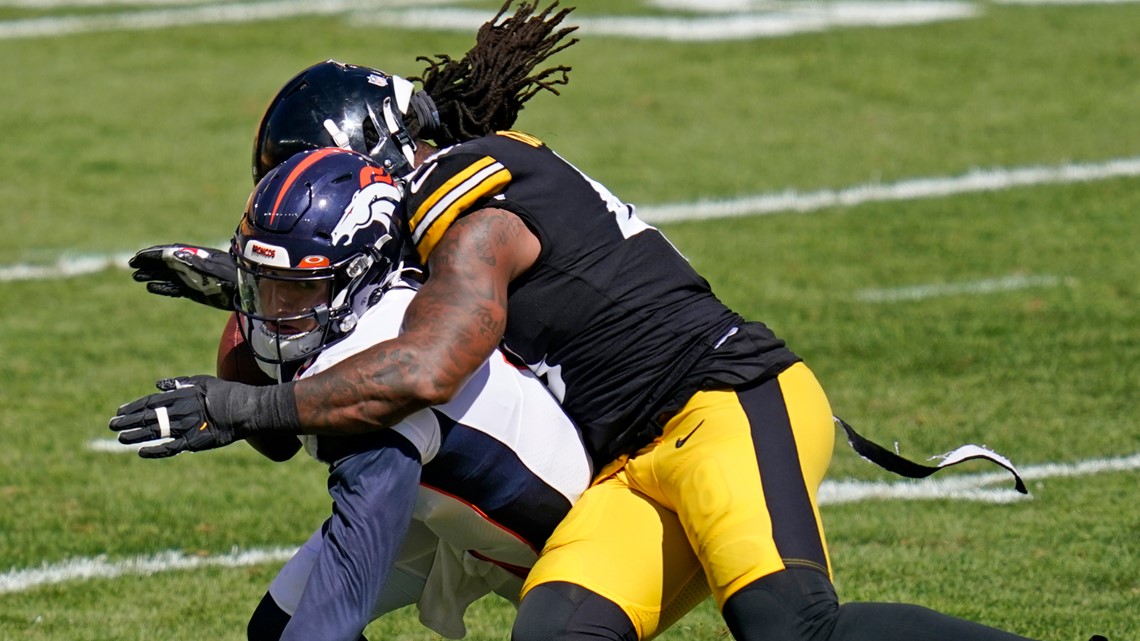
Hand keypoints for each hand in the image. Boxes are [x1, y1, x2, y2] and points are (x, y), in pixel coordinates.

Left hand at [110, 376, 237, 457]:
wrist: (244, 409)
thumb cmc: (225, 393)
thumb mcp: (201, 381)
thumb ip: (179, 383)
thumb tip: (158, 384)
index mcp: (179, 397)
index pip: (149, 403)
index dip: (132, 408)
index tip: (118, 412)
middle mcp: (178, 412)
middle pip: (147, 417)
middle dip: (127, 421)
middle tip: (111, 425)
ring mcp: (184, 427)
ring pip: (154, 433)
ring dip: (135, 435)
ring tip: (120, 438)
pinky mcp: (193, 442)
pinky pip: (170, 448)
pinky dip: (155, 451)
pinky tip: (142, 453)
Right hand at [129, 244, 236, 310]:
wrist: (245, 290)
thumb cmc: (231, 276)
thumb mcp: (212, 267)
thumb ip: (191, 261)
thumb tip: (171, 255)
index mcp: (194, 256)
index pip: (169, 253)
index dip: (153, 254)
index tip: (138, 257)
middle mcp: (190, 265)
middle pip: (165, 263)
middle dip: (148, 263)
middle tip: (132, 264)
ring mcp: (191, 278)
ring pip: (167, 275)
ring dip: (151, 275)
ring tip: (136, 276)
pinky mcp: (194, 290)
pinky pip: (174, 288)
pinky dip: (162, 287)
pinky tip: (150, 287)